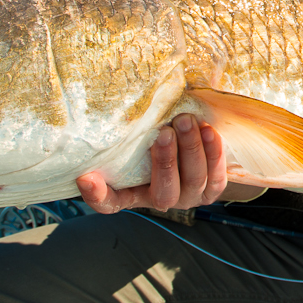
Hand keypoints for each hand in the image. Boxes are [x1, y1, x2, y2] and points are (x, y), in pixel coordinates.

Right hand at [77, 114, 227, 212]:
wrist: (191, 146)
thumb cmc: (156, 137)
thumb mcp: (138, 138)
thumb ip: (130, 131)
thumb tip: (114, 99)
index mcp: (132, 193)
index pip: (110, 202)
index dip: (98, 195)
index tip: (86, 178)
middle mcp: (159, 199)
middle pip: (163, 192)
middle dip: (165, 162)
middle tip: (164, 133)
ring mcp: (188, 197)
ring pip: (193, 181)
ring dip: (191, 150)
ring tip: (186, 122)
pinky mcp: (211, 190)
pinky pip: (216, 177)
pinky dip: (213, 153)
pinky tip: (208, 131)